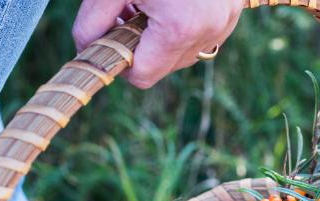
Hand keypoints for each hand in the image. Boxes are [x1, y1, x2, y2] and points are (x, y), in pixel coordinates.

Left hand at [73, 0, 242, 88]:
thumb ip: (92, 21)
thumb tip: (86, 48)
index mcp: (180, 28)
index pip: (143, 75)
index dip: (120, 61)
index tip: (109, 37)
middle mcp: (210, 30)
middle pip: (163, 67)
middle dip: (140, 46)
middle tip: (127, 11)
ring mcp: (226, 21)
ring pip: (183, 53)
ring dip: (160, 37)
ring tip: (150, 2)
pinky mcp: (233, 10)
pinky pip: (202, 34)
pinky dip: (182, 25)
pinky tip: (170, 1)